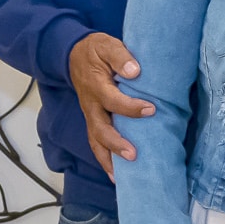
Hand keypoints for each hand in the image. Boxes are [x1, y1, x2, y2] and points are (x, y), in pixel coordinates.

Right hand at [69, 32, 151, 175]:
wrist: (73, 55)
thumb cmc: (95, 51)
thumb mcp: (106, 45)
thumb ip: (120, 56)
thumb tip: (134, 70)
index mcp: (96, 86)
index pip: (112, 101)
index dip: (130, 107)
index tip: (151, 109)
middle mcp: (91, 105)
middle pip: (99, 129)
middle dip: (116, 144)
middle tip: (133, 155)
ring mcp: (90, 115)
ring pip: (95, 142)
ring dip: (107, 160)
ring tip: (121, 178)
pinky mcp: (93, 121)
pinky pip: (96, 143)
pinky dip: (105, 160)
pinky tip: (116, 175)